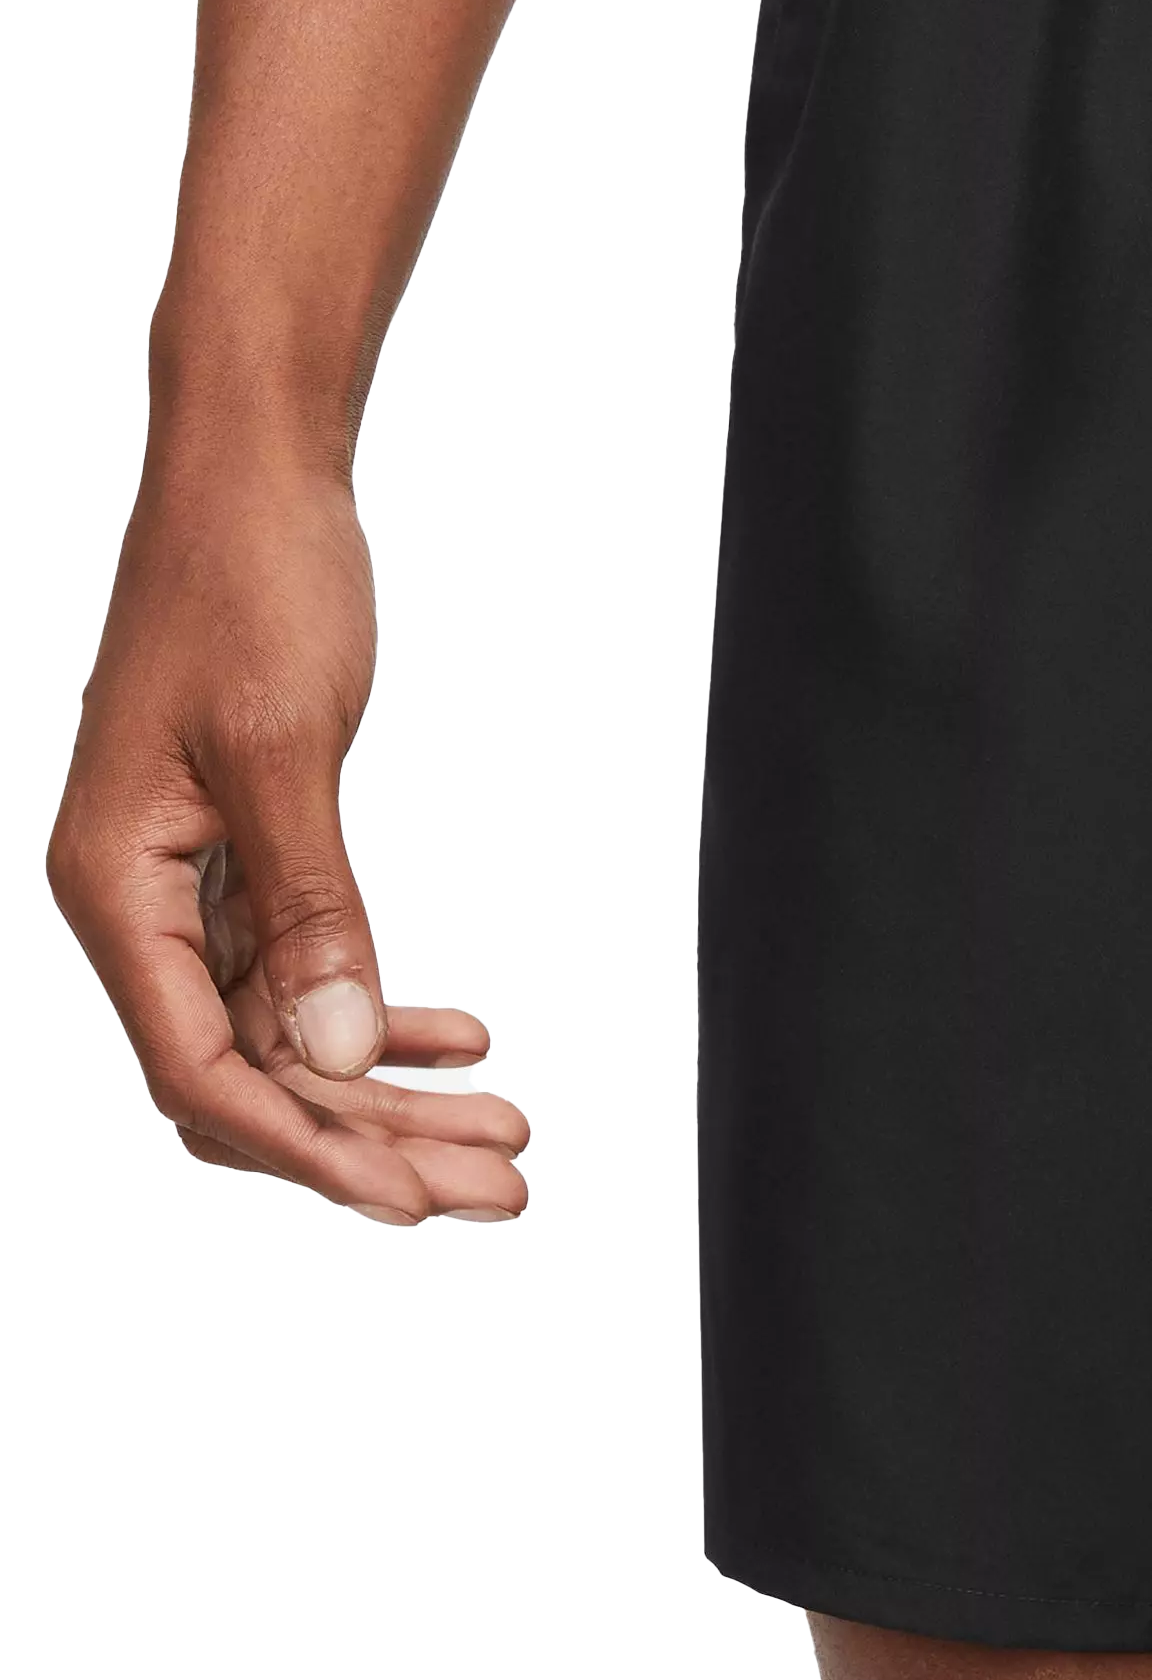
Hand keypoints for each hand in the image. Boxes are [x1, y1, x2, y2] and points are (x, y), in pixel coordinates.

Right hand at [48, 448, 528, 1223]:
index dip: (309, 1148)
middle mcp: (137, 901)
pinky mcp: (245, 853)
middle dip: (379, 1142)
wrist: (253, 479)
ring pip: (291, 1033)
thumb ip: (311, 905)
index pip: (203, 1070)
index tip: (416, 1200)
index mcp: (112, 886)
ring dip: (396, 1092)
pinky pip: (307, 969)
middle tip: (508, 1189)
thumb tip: (342, 1050)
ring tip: (513, 1137)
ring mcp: (190, 882)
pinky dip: (385, 1011)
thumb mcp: (284, 748)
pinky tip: (465, 1040)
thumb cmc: (249, 584)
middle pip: (257, 1075)